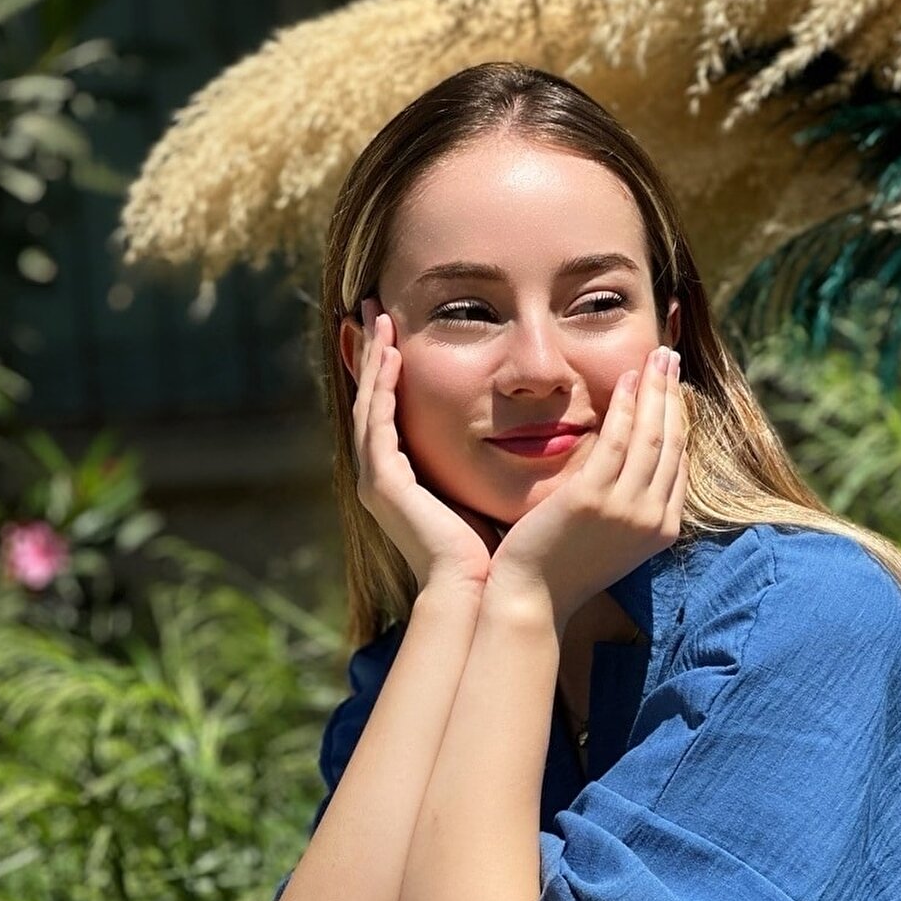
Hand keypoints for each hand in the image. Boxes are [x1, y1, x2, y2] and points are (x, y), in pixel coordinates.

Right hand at [350, 298, 501, 587]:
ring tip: (378, 317)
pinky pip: (377, 423)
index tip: (400, 330)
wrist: (478, 592)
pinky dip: (383, 387)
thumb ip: (493, 463)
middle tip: (373, 308)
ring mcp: (377, 480)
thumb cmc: (495, 552)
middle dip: (373, 354)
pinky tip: (392, 354)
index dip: (392, 371)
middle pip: (370, 400)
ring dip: (373, 359)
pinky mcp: (383, 483)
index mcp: (403, 481)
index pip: (390, 412)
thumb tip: (532, 432)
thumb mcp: (490, 493)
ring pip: (368, 404)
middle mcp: (382, 477)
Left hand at [486, 344, 688, 624]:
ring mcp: (626, 509)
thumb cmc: (564, 567)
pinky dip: (625, 406)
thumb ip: (629, 503)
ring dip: (656, 390)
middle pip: (672, 442)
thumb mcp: (611, 537)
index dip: (679, 419)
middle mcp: (652, 518)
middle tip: (671, 357)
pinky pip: (617, 441)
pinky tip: (626, 379)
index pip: (679, 462)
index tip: (672, 387)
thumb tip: (634, 466)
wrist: (533, 598)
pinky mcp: (593, 499)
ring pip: (651, 436)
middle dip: (674, 394)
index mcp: (662, 529)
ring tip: (657, 355)